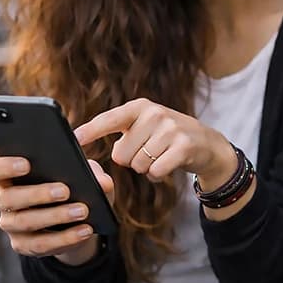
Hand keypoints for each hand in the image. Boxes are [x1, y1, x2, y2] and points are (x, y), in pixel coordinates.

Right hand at [0, 156, 114, 264]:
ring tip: (82, 211)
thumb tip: (102, 182)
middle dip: (37, 194)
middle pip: (8, 198)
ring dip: (55, 216)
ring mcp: (11, 225)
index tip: (27, 164)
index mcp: (10, 175)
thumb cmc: (75, 185)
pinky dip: (65, 238)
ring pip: (25, 222)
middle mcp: (4, 200)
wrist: (76, 218)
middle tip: (65, 190)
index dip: (4, 166)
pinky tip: (85, 230)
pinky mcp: (23, 245)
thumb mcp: (85, 175)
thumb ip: (92, 173)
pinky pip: (41, 244)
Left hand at [75, 98, 236, 190]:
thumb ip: (122, 131)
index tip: (74, 139)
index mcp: (140, 107)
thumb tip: (96, 144)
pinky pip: (155, 172)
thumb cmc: (168, 137)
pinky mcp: (183, 146)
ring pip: (138, 165)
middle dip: (132, 160)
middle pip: (121, 154)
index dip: (90, 131)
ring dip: (147, 168)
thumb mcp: (146, 125)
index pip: (109, 119)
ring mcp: (170, 128)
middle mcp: (154, 113)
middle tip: (150, 152)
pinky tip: (169, 165)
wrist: (207, 144)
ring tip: (161, 156)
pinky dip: (159, 175)